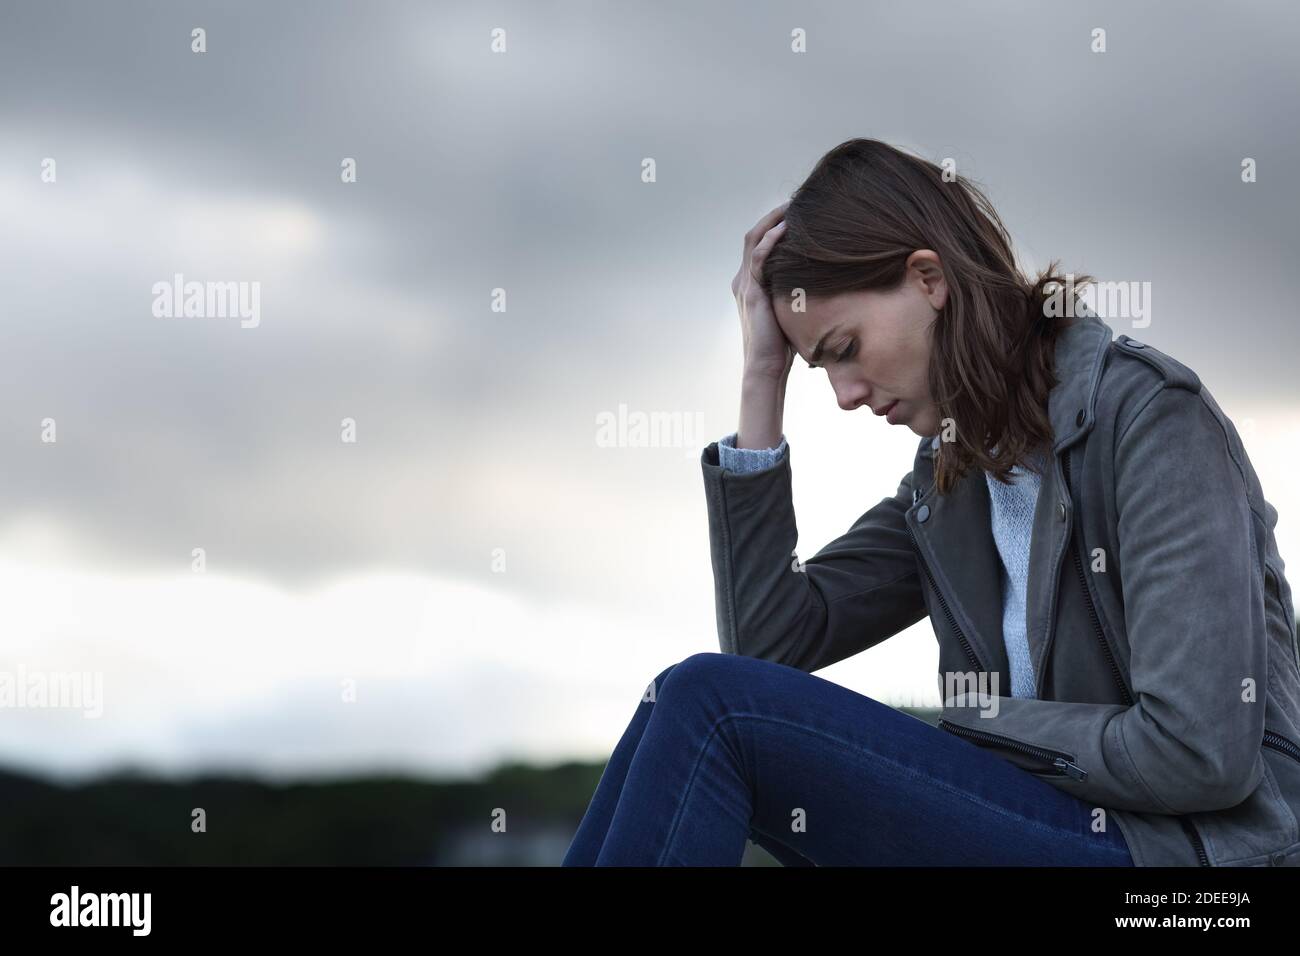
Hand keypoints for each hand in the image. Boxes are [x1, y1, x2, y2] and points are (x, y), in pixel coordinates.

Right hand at [731, 200, 793, 381]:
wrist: (765, 368)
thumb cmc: (781, 346)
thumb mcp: (789, 311)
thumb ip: (796, 293)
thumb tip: (825, 284)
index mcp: (749, 284)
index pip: (757, 243)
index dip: (773, 225)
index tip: (795, 213)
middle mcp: (743, 280)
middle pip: (753, 234)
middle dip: (773, 216)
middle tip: (795, 202)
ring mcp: (745, 285)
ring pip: (753, 239)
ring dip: (772, 220)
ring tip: (792, 207)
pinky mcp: (752, 292)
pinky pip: (757, 258)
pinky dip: (770, 240)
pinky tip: (785, 230)